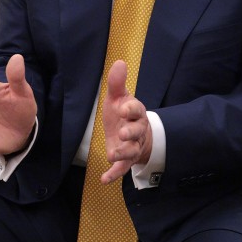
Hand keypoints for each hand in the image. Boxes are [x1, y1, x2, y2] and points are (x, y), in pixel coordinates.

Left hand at [100, 60, 152, 183]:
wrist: (133, 134)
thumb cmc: (124, 114)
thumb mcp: (118, 97)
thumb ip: (117, 83)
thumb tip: (119, 61)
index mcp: (135, 113)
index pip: (137, 110)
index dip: (131, 109)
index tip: (123, 107)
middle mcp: (136, 131)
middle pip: (136, 132)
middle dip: (130, 132)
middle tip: (123, 133)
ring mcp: (132, 147)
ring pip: (131, 151)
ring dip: (122, 153)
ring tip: (112, 155)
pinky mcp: (125, 160)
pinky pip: (122, 168)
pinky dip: (114, 174)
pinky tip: (104, 180)